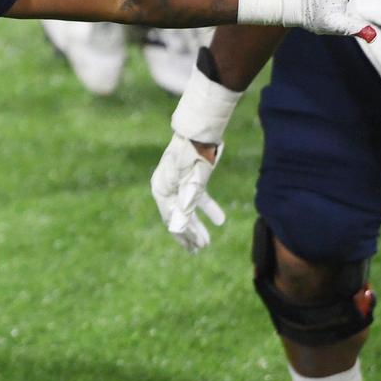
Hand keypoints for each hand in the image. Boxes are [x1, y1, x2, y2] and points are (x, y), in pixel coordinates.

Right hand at [151, 133, 224, 253]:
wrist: (201, 130)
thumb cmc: (193, 156)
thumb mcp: (190, 182)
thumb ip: (184, 205)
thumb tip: (178, 227)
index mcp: (161, 188)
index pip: (171, 218)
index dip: (183, 234)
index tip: (194, 247)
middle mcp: (167, 187)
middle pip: (178, 215)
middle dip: (190, 234)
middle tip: (201, 249)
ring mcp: (179, 182)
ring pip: (188, 209)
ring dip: (198, 224)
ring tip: (207, 241)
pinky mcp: (191, 177)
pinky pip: (197, 197)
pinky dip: (207, 208)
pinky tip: (219, 219)